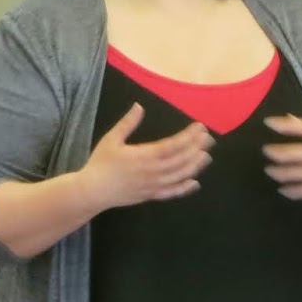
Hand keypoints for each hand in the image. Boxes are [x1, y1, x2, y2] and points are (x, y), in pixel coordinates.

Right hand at [77, 104, 214, 211]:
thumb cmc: (101, 163)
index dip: (189, 136)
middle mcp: (153, 171)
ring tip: (206, 157)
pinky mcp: (150, 195)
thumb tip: (139, 106)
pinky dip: (184, 189)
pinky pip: (171, 193)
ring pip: (179, 176)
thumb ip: (127, 124)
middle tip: (209, 139)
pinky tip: (194, 183)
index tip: (200, 128)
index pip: (173, 145)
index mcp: (145, 155)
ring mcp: (153, 185)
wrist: (93, 191)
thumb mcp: (111, 139)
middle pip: (181, 159)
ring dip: (195, 166)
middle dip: (196, 148)